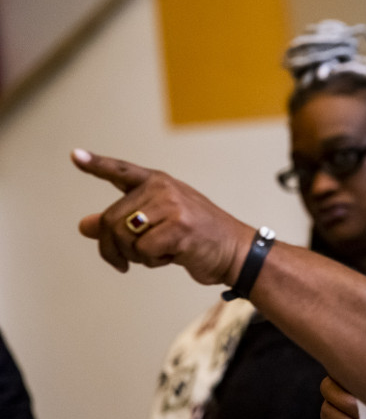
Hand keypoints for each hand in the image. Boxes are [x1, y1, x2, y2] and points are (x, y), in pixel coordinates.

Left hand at [71, 148, 251, 285]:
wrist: (236, 251)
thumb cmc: (198, 237)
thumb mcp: (159, 225)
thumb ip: (123, 222)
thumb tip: (85, 226)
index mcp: (158, 183)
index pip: (121, 171)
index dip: (96, 164)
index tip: (75, 156)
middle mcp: (163, 189)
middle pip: (110, 220)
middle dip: (111, 247)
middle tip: (121, 262)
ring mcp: (172, 206)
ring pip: (123, 236)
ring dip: (135, 256)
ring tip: (158, 254)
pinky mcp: (179, 227)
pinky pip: (144, 251)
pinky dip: (154, 262)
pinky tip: (174, 256)